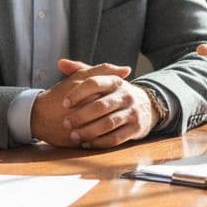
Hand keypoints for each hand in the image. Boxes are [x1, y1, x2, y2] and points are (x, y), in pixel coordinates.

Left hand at [31, 60, 154, 148]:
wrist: (145, 106)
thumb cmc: (114, 93)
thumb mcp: (102, 79)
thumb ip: (81, 70)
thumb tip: (60, 63)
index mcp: (115, 81)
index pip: (95, 83)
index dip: (78, 93)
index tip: (65, 103)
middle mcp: (125, 95)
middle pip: (101, 105)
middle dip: (81, 116)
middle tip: (65, 123)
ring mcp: (132, 112)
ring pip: (108, 123)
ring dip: (89, 131)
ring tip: (74, 136)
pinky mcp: (136, 128)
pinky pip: (116, 138)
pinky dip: (100, 142)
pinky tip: (87, 144)